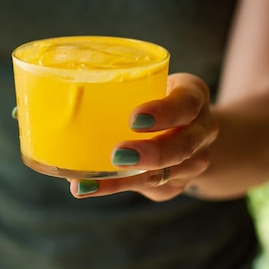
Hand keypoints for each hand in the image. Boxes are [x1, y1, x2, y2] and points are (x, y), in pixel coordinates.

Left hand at [69, 73, 218, 200]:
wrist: (192, 125)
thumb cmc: (158, 93)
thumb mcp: (153, 79)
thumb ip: (124, 83)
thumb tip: (67, 88)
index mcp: (194, 96)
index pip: (185, 104)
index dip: (163, 113)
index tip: (134, 119)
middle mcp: (202, 131)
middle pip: (182, 147)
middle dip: (150, 154)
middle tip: (118, 154)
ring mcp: (194, 162)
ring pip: (163, 175)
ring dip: (124, 180)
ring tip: (86, 182)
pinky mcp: (177, 184)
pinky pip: (147, 188)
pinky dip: (114, 187)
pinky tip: (86, 187)